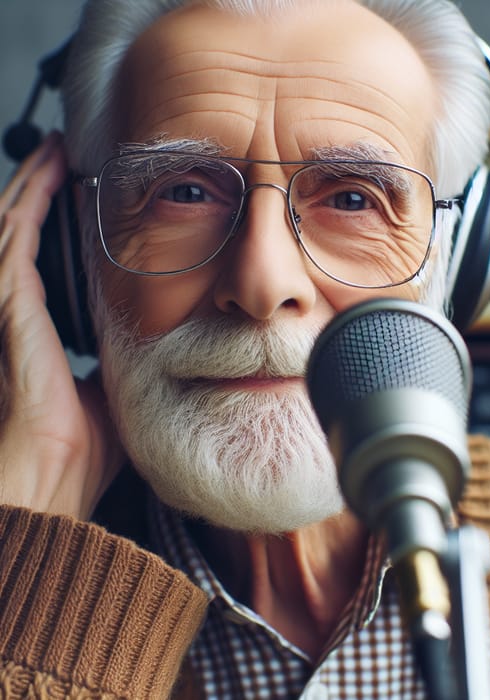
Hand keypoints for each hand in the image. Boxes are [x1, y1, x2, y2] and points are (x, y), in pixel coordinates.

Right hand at [0, 133, 121, 518]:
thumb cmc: (83, 445)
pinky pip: (15, 243)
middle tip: (62, 154)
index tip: (79, 192)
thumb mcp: (115, 386)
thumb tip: (152, 342)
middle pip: (21, 232)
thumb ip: (123, 358)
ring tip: (52, 152)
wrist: (59, 475)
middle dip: (40, 189)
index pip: (41, 258)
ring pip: (12, 227)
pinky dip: (28, 207)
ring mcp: (10, 309)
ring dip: (32, 186)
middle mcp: (20, 313)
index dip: (52, 219)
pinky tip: (44, 179)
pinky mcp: (11, 310)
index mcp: (42, 328)